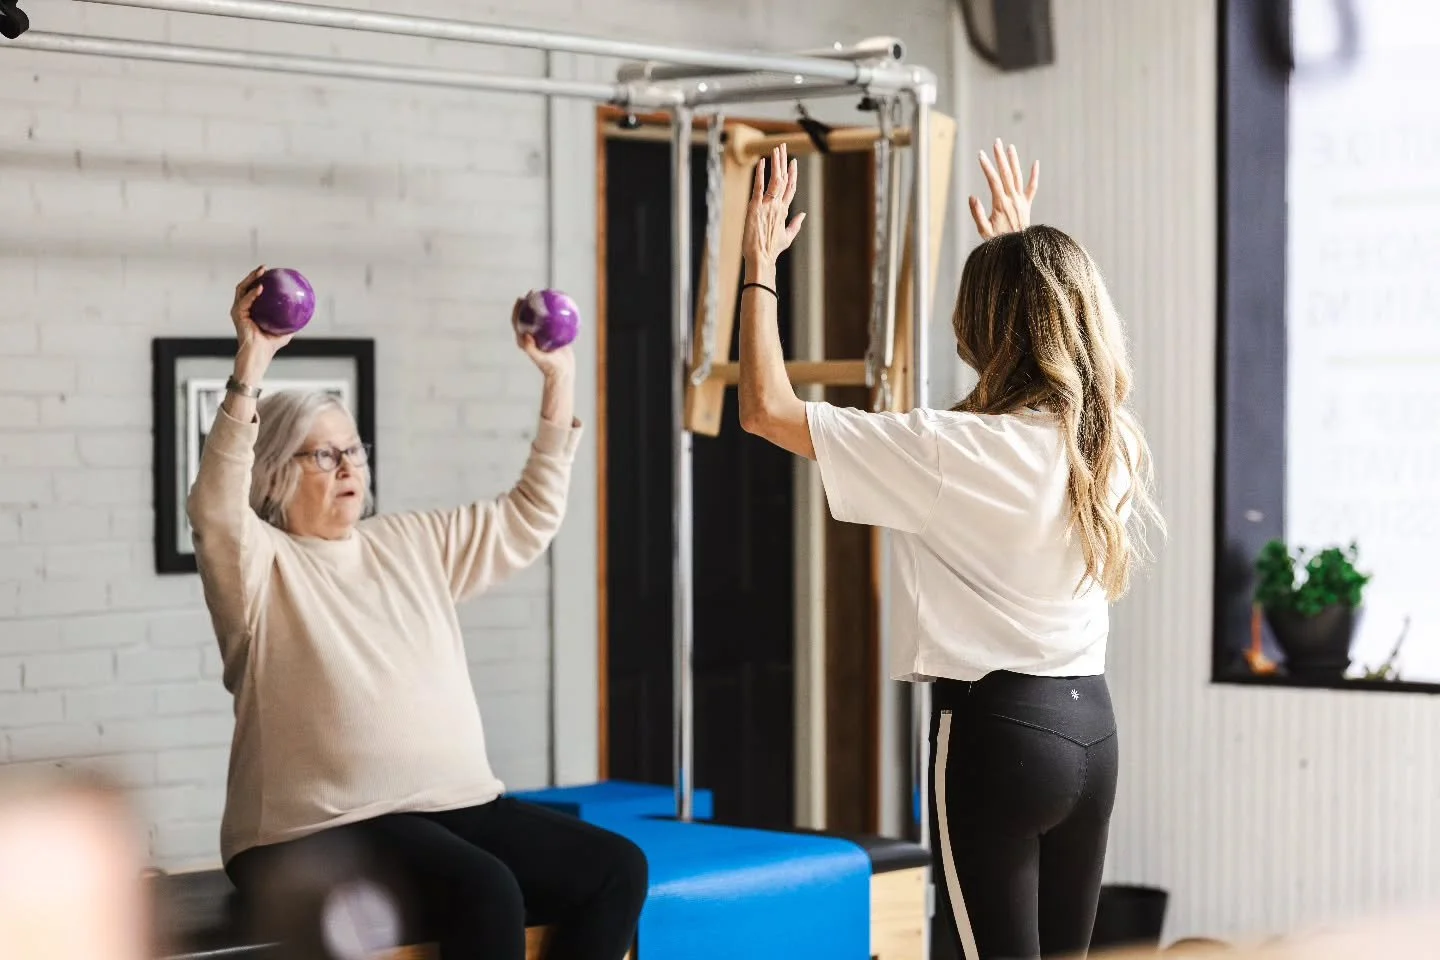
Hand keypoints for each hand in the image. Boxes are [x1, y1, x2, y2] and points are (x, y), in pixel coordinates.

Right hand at [230, 265, 291, 374]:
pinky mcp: (237, 315)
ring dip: (251, 278)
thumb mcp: (284, 332)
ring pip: (242, 289)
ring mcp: (238, 311)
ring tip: (261, 271)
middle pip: (245, 286)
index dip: (259, 280)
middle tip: (264, 268)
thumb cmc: (269, 345)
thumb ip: (291, 323)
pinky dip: (252, 293)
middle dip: (254, 275)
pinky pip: (245, 300)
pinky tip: (261, 288)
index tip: (270, 273)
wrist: (258, 355)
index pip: (253, 291)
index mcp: (251, 311)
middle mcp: (242, 308)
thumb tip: (305, 315)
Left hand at [512, 296, 574, 382]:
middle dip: (527, 303)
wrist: (562, 372)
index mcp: (525, 339)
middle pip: (527, 315)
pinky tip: (562, 306)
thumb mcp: (539, 358)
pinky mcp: (553, 335)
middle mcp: (532, 335)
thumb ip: (530, 348)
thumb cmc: (549, 367)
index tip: (522, 298)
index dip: (517, 309)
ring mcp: (543, 335)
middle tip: (534, 292)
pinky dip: (555, 313)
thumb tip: (525, 334)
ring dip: (541, 305)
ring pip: (540, 317)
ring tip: (546, 295)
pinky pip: (553, 321)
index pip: (517, 321)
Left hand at [742, 143, 805, 271]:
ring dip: (776, 163)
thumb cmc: (772, 249)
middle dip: (783, 161)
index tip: (792, 162)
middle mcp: (778, 206)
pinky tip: (762, 162)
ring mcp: (767, 206)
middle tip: (783, 146)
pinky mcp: (755, 207)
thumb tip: (803, 214)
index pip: (791, 188)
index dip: (792, 173)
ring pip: (775, 180)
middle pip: (784, 179)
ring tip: (777, 149)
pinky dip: (761, 174)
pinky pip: (759, 187)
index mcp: (784, 211)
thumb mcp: (787, 236)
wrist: (761, 258)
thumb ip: (795, 224)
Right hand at [969, 139, 1038, 239]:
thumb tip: (972, 197)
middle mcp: (1013, 200)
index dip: (987, 167)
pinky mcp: (1027, 205)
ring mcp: (1021, 201)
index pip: (993, 181)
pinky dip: (1034, 175)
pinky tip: (1035, 162)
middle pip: (1006, 174)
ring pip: (1018, 177)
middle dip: (1000, 157)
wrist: (1019, 250)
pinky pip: (1032, 188)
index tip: (980, 155)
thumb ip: (977, 214)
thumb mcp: (984, 231)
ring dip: (1014, 161)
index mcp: (1001, 204)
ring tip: (1009, 147)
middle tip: (996, 142)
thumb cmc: (999, 242)